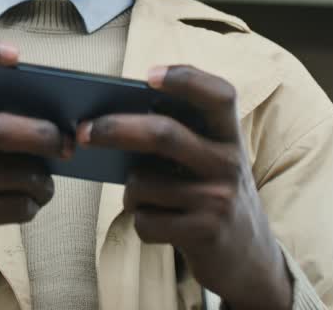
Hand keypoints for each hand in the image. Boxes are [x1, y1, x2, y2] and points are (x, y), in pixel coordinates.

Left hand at [77, 65, 292, 309]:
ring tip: (144, 198)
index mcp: (230, 136)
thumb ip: (180, 137)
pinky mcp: (205, 233)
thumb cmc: (211, 194)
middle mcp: (229, 164)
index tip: (149, 75)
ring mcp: (218, 199)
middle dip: (115, 129)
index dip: (186, 79)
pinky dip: (140, 221)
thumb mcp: (210, 160)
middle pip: (163, 134)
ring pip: (142, 183)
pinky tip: (159, 222)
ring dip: (130, 192)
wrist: (249, 256)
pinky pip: (145, 221)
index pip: (219, 95)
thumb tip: (113, 121)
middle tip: (83, 131)